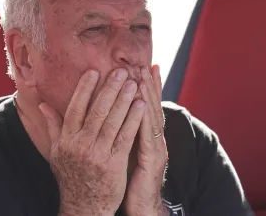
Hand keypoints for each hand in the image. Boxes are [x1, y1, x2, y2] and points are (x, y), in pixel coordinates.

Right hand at [39, 69, 146, 215]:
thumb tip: (42, 104)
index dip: (85, 88)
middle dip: (110, 89)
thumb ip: (53, 126)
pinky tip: (141, 106)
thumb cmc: (70, 176)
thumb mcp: (56, 151)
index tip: (94, 71)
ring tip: (134, 83)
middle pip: (97, 111)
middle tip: (121, 71)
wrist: (83, 205)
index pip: (75, 108)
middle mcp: (81, 144)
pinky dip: (133, 120)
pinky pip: (125, 137)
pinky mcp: (114, 163)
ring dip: (124, 100)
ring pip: (112, 121)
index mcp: (67, 139)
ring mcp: (98, 154)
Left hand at [124, 65, 168, 215]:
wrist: (142, 205)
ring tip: (143, 77)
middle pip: (152, 107)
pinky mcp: (153, 160)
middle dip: (149, 85)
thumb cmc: (131, 179)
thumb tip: (109, 118)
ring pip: (152, 117)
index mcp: (147, 137)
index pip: (147, 107)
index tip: (144, 66)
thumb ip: (120, 133)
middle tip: (145, 64)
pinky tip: (142, 105)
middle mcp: (155, 139)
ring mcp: (156, 148)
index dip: (147, 87)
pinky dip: (145, 118)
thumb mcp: (125, 151)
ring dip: (148, 96)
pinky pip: (149, 136)